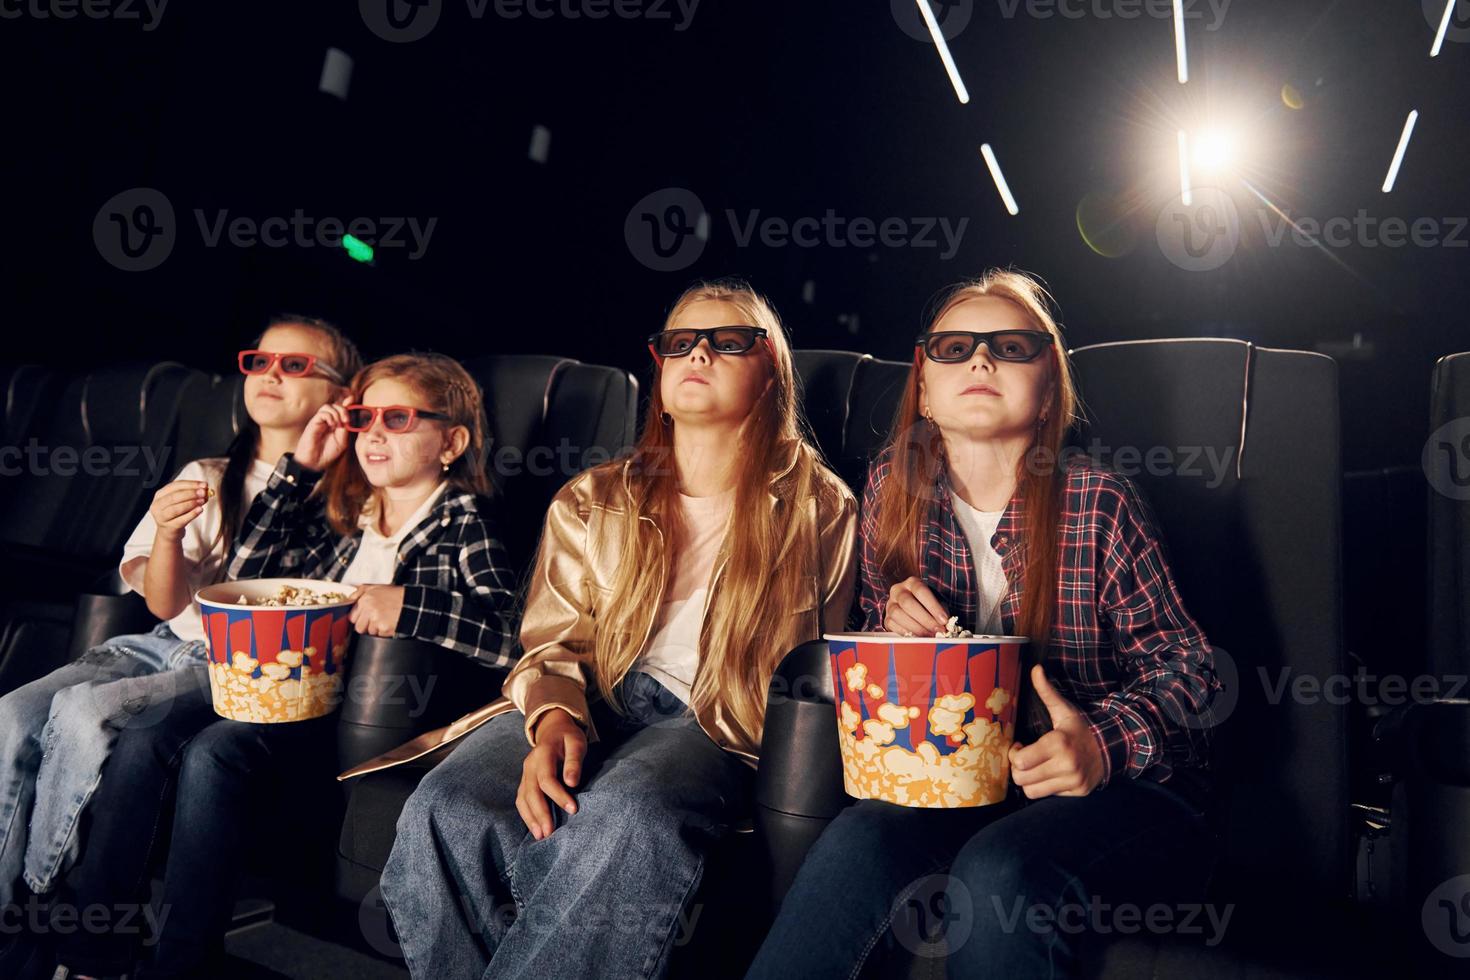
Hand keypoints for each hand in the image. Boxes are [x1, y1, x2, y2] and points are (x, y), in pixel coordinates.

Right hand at [149, 479, 211, 538]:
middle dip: (191, 493)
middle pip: (174, 497)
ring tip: (203, 500)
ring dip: (191, 503)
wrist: (169, 532)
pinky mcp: (169, 527)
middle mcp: (158, 505)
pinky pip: (181, 520)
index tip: (204, 484)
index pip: (175, 486)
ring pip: (176, 509)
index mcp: (160, 495)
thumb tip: (206, 489)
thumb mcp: (182, 502)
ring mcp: (161, 517)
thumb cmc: (176, 514)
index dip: (190, 484)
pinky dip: (192, 514)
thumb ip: (192, 495)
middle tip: (204, 492)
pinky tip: (200, 510)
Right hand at [295, 399, 351, 470]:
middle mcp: (327, 421)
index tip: (352, 399)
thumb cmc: (328, 453)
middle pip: (336, 405)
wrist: (315, 462)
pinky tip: (331, 425)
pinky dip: (329, 417)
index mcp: (336, 424)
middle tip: (346, 421)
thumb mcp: (342, 441)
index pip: (341, 409)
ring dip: (336, 413)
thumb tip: (349, 416)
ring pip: (328, 406)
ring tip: (338, 425)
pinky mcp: (313, 423)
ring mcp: (320, 421)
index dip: (347, 403)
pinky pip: (322, 413)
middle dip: (344, 410)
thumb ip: (346, 428)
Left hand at [348, 585, 404, 636]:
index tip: (366, 617)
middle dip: (366, 626)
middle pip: (359, 627)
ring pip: (370, 632)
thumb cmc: (395, 595)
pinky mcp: (384, 628)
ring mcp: (376, 619)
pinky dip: (385, 632)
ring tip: (386, 619)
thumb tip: (348, 599)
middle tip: (376, 620)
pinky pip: (379, 635)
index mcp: (365, 600)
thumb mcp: (376, 587)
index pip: (352, 617)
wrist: (412, 602)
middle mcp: (369, 609)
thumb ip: (359, 591)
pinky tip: (390, 623)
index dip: (360, 618)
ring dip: (377, 629)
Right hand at [517, 709, 586, 839]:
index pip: (547, 779)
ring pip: (522, 798)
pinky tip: (535, 828)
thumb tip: (572, 783)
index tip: (573, 810)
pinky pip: (521, 800)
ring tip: (541, 836)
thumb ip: (574, 761)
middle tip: (550, 833)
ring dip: (530, 818)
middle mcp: (529, 765)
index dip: (559, 795)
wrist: (553, 729)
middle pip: (531, 792)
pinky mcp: (525, 781)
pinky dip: (526, 815)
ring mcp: (525, 773)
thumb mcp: (576, 742)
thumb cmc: (568, 737)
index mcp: (542, 754)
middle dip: (540, 813)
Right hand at [883, 576, 948, 635]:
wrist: (913, 608)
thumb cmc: (928, 604)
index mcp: (912, 583)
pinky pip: (892, 625)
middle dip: (925, 619)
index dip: (933, 606)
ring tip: (929, 636)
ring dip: (915, 627)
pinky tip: (917, 637)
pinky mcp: (886, 618)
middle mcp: (898, 591)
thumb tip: (946, 625)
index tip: (944, 620)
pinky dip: (905, 632)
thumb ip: (941, 612)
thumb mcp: (937, 603)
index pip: (921, 591)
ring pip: (897, 614)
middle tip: (938, 630)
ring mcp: (890, 604)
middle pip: (907, 603)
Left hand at [1008, 666, 1104, 798]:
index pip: (1020, 761)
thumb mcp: (1063, 710)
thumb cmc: (1080, 728)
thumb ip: (1046, 691)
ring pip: (1032, 792)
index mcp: (1058, 743)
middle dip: (1018, 769)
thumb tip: (1035, 669)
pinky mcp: (1078, 792)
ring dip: (1029, 780)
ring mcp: (1073, 781)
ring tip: (1035, 768)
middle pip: (1022, 779)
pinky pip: (1048, 796)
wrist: (1112, 746)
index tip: (1020, 746)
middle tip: (1025, 759)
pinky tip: (1050, 774)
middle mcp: (1066, 765)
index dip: (1014, 754)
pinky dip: (1045, 787)